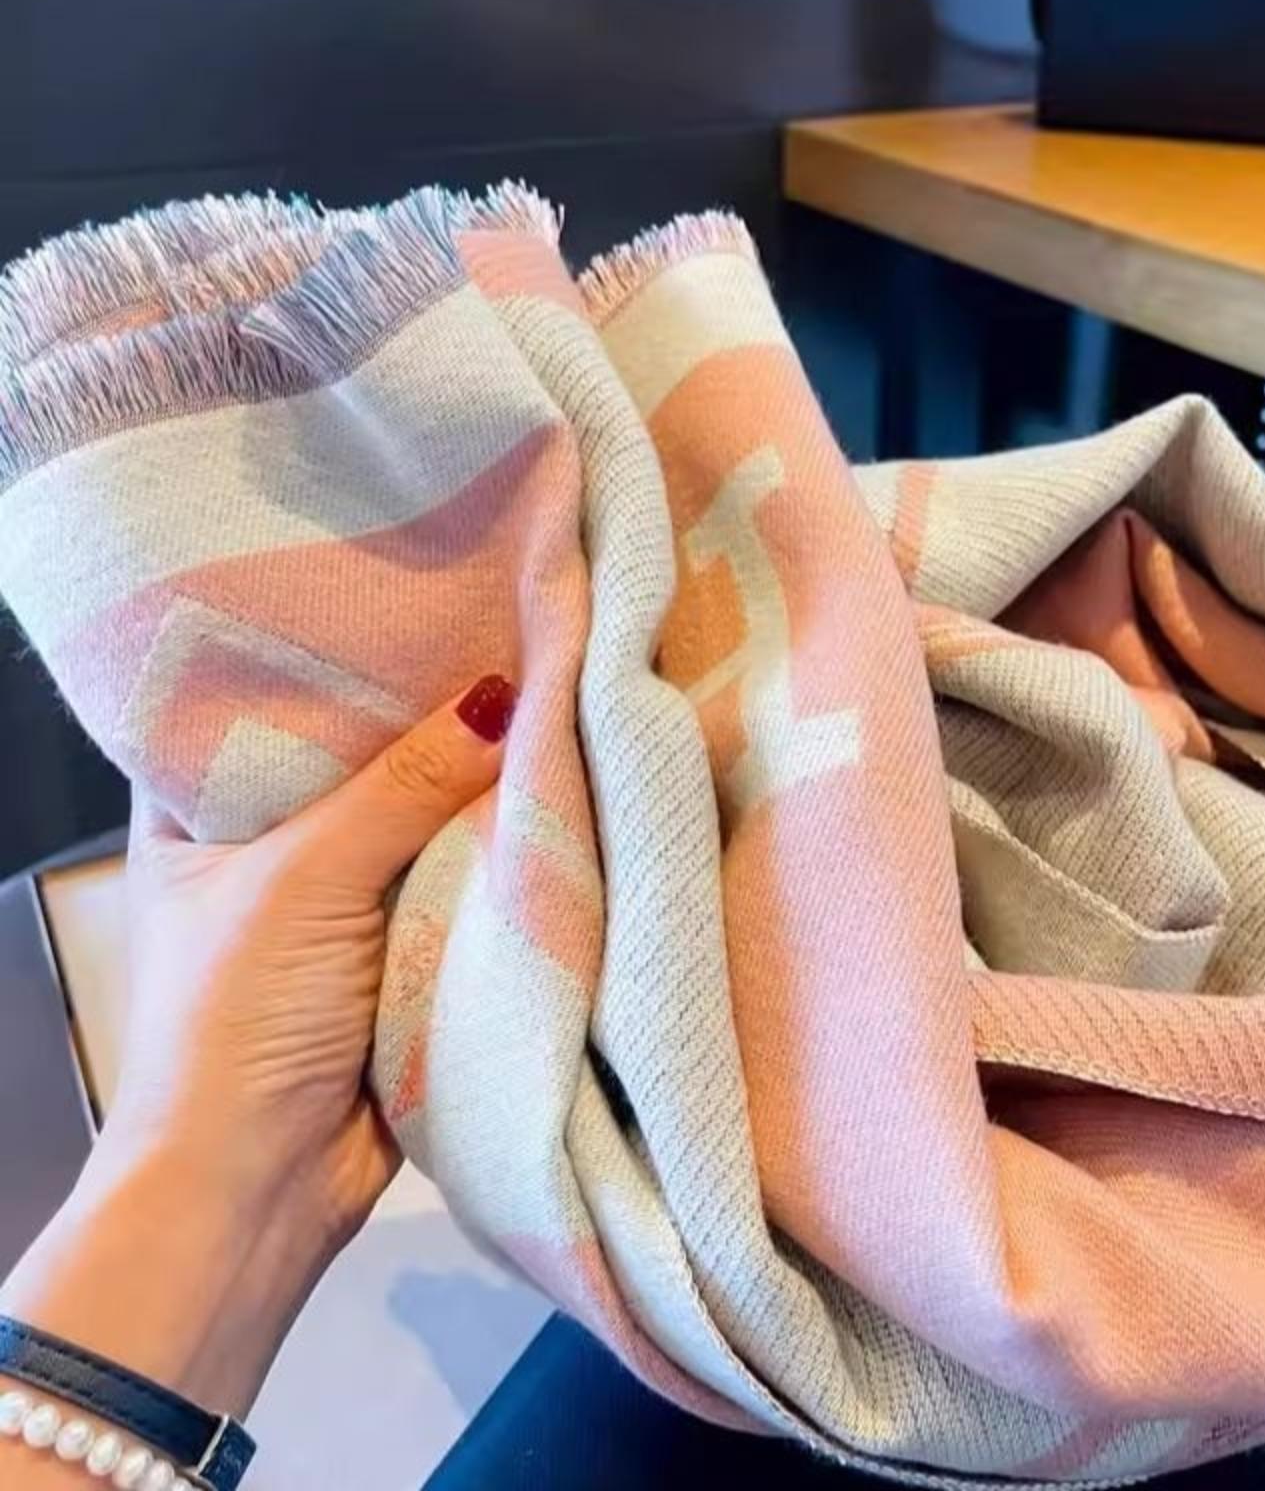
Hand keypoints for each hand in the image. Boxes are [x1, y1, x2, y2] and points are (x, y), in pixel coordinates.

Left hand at [0, 676, 514, 1427]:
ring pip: (418, 814)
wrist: (262, 1192)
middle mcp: (271, 840)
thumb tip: (504, 694)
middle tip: (502, 621)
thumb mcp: (305, 883)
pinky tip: (552, 787)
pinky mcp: (401, 944)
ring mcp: (341, 895)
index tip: (405, 585)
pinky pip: (455, 876)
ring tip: (546, 685)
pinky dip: (495, 847)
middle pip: (359, 751)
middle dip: (426, 707)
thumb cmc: (235, 1026)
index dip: (326, 644)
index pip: (259, 696)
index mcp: (199, 809)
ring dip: (472, 780)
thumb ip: (404, 788)